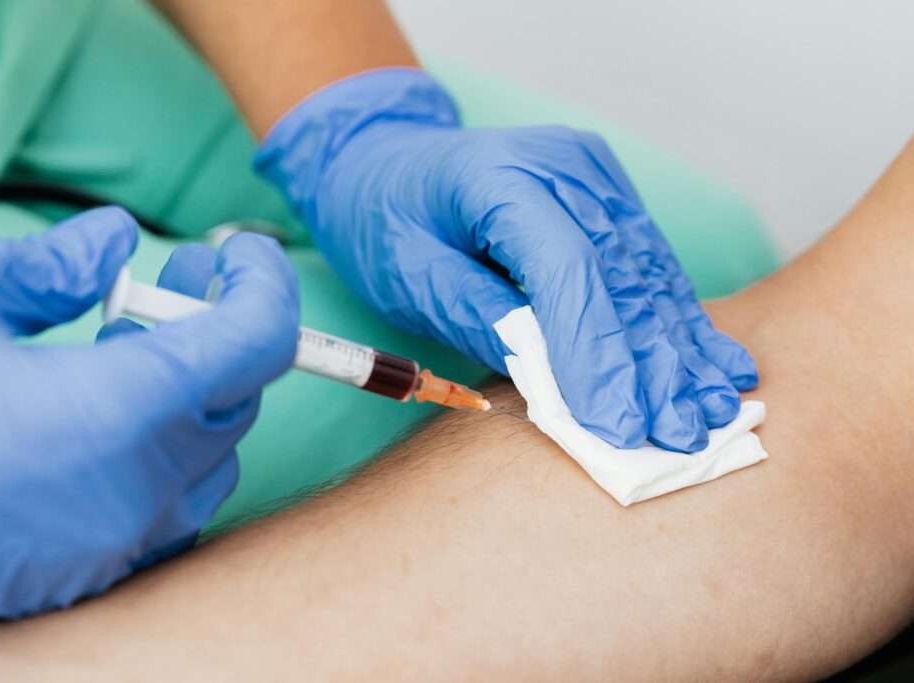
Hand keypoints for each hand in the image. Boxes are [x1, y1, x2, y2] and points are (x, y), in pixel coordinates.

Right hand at [0, 208, 298, 635]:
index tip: (239, 251)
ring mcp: (114, 545)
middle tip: (173, 282)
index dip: (264, 282)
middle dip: (217, 328)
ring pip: (208, 457)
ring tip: (123, 348)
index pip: (257, 340)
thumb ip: (50, 262)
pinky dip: (160, 452)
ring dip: (190, 394)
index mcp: (119, 411)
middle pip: (235, 396)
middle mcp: (136, 490)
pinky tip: (99, 419)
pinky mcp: (84, 574)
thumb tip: (115, 241)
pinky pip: (164, 506)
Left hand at [256, 68, 755, 451]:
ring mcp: (593, 177)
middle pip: (621, 275)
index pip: (569, 271)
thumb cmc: (386, 222)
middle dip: (652, 364)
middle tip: (681, 436)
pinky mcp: (608, 197)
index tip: (619, 426)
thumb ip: (481, 318)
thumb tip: (554, 381)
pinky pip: (648, 265)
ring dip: (680, 349)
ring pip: (648, 274)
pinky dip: (678, 320)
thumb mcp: (410, 276)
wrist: (387, 163)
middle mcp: (563, 167)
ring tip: (712, 413)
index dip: (598, 354)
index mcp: (502, 176)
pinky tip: (717, 364)